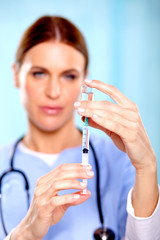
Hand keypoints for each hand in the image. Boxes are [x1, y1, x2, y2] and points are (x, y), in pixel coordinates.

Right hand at [11, 163, 93, 239]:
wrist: (33, 228)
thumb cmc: (48, 212)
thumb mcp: (62, 203)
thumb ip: (74, 197)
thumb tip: (88, 192)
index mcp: (45, 181)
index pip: (61, 168)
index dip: (75, 166)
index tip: (88, 167)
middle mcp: (42, 186)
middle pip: (61, 174)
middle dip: (77, 172)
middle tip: (90, 174)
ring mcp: (41, 197)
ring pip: (57, 184)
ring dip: (73, 183)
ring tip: (84, 185)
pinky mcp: (42, 208)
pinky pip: (55, 200)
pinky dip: (68, 197)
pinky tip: (77, 196)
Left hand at [75, 79, 158, 216]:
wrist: (143, 155)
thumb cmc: (127, 139)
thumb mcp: (112, 129)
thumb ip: (99, 122)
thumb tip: (84, 116)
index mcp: (129, 106)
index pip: (113, 91)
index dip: (100, 85)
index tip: (87, 81)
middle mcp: (131, 112)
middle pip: (107, 104)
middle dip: (90, 103)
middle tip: (76, 104)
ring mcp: (132, 122)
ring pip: (108, 113)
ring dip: (92, 111)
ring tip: (79, 111)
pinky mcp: (131, 134)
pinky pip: (114, 125)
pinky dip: (103, 120)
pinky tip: (92, 117)